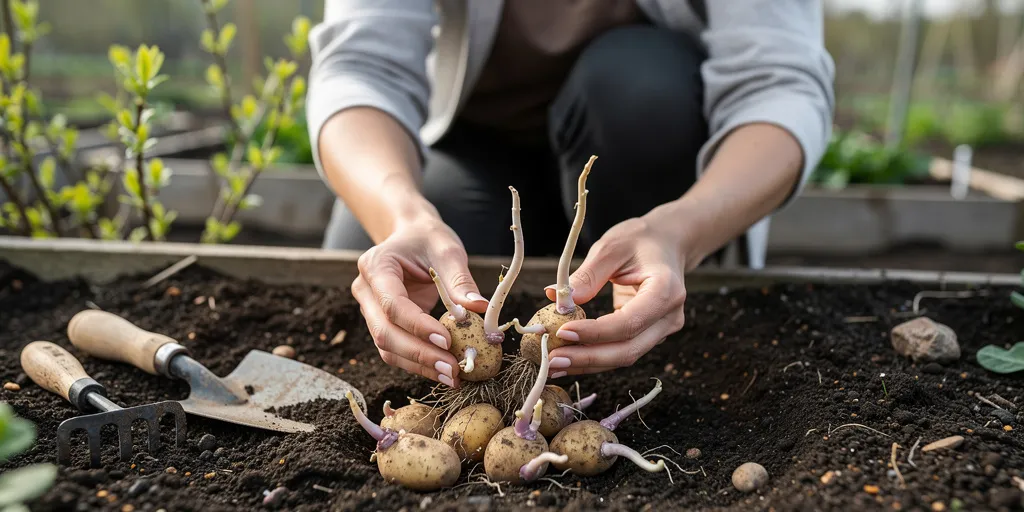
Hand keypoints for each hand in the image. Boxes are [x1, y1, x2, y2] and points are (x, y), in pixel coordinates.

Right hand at [351, 217, 488, 386]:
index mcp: (376, 266)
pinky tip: (443, 371)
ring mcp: (371, 311)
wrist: (411, 237)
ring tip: (451, 376)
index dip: (418, 326)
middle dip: (419, 354)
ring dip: (419, 365)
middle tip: (452, 368)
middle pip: (385, 332)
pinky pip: (396, 350)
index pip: (392, 304)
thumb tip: (478, 309)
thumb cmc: (427, 240)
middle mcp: (366, 291)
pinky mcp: (383, 325)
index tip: (447, 340)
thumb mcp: (447, 250)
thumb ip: (460, 280)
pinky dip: (419, 363)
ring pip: (387, 348)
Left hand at [544, 216, 687, 375]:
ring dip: (588, 363)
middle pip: (628, 349)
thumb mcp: (611, 248)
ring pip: (623, 356)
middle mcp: (669, 317)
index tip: (562, 331)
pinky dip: (594, 356)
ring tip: (554, 365)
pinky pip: (620, 350)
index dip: (595, 332)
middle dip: (588, 358)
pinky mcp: (649, 335)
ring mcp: (662, 330)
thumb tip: (556, 299)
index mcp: (666, 290)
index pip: (629, 322)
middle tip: (553, 361)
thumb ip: (587, 275)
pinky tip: (569, 358)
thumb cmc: (640, 240)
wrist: (666, 244)